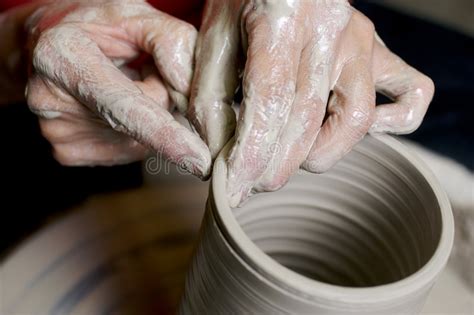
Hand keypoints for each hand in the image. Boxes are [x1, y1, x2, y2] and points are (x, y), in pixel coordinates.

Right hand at [25, 0, 209, 176]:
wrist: (45, 42)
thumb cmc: (94, 25)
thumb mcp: (135, 13)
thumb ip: (171, 41)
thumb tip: (189, 92)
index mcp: (61, 56)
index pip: (124, 105)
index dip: (164, 134)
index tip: (196, 161)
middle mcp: (52, 101)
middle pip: (143, 123)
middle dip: (160, 98)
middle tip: (140, 69)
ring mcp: (58, 133)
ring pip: (139, 139)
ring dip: (147, 114)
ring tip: (120, 83)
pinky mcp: (67, 152)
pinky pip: (127, 149)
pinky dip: (133, 130)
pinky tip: (111, 105)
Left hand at [189, 0, 433, 205]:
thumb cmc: (244, 0)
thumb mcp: (214, 38)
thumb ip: (211, 97)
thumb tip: (217, 156)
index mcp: (280, 18)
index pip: (270, 99)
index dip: (252, 153)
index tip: (235, 189)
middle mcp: (329, 29)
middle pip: (308, 119)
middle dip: (277, 166)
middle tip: (253, 183)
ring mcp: (360, 41)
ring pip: (356, 119)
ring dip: (321, 154)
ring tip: (289, 156)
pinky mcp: (380, 50)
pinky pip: (411, 93)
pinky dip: (393, 122)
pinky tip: (346, 129)